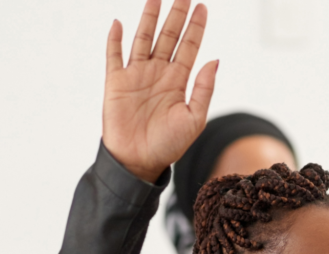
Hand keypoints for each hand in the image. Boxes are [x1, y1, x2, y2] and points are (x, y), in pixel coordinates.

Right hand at [103, 0, 216, 182]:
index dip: (195, 26)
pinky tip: (119, 24)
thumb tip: (213, 60)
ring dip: (148, 18)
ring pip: (143, 39)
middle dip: (176, 14)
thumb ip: (204, 90)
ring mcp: (136, 76)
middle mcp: (157, 74)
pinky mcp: (116, 83)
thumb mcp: (194, 119)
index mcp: (178, 81)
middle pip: (168, 36)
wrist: (137, 162)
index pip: (188, 46)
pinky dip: (115, 40)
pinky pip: (114, 56)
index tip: (201, 6)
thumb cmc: (167, 146)